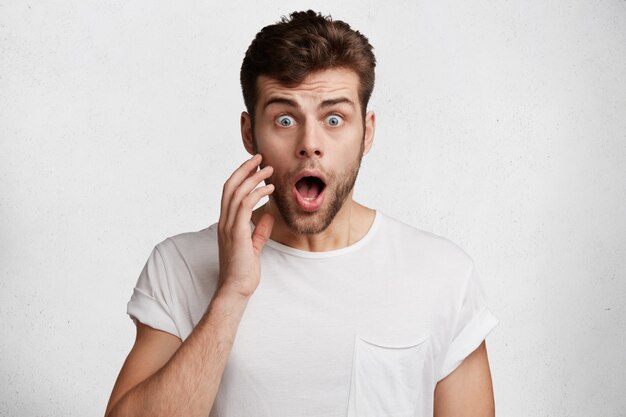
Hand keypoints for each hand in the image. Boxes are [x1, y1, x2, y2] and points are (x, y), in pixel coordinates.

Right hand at [217, 154, 274, 298]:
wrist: (236, 289)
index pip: (229, 192)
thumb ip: (259, 231)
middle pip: (230, 186)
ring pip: (237, 192)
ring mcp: (228, 227)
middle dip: (244, 169)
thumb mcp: (253, 247)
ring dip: (253, 178)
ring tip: (268, 169)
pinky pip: (244, 206)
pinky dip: (257, 193)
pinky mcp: (236, 233)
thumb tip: (268, 216)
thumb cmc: (243, 272)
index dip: (240, 176)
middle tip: (260, 157)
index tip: (254, 166)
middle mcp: (224, 222)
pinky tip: (269, 189)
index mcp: (226, 224)